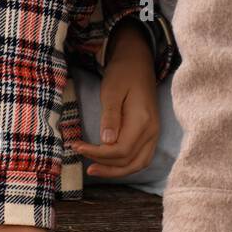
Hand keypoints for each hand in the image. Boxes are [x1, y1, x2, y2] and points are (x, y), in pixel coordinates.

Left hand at [73, 22, 159, 176]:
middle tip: (82, 158)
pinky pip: (141, 157)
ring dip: (115, 170)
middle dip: (104, 165)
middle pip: (129, 162)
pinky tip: (109, 163)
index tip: (77, 146)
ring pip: (138, 164)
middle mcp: (152, 131)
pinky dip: (125, 165)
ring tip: (94, 168)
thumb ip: (110, 117)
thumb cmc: (123, 73)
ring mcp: (154, 133)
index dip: (97, 153)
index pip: (120, 150)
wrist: (138, 60)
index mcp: (142, 121)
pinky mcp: (151, 133)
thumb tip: (107, 143)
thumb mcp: (111, 91)